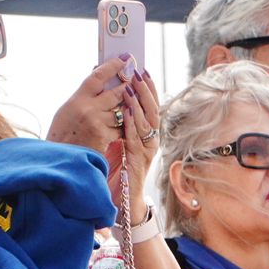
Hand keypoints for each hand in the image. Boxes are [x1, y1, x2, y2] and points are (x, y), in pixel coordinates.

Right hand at [48, 56, 133, 153]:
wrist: (60, 161)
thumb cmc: (62, 136)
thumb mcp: (67, 111)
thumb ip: (84, 97)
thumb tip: (99, 79)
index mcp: (76, 100)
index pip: (97, 76)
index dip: (113, 66)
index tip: (125, 58)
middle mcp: (87, 109)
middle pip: (117, 91)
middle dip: (129, 86)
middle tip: (137, 79)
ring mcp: (97, 123)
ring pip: (122, 110)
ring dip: (128, 108)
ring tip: (132, 104)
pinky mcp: (104, 136)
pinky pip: (121, 127)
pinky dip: (123, 126)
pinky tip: (124, 126)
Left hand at [108, 68, 160, 207]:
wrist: (124, 197)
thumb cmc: (121, 168)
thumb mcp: (121, 140)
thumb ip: (122, 123)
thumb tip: (115, 99)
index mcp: (148, 133)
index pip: (151, 105)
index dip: (148, 88)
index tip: (142, 70)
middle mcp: (152, 140)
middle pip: (153, 110)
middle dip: (145, 90)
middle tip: (137, 73)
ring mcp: (148, 150)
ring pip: (147, 123)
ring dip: (138, 103)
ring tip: (130, 87)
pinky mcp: (140, 161)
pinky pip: (136, 139)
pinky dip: (131, 125)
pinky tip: (126, 113)